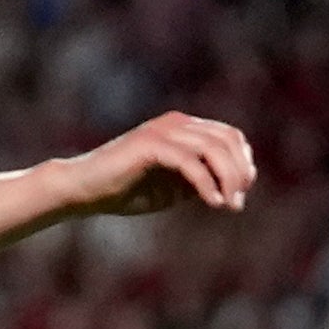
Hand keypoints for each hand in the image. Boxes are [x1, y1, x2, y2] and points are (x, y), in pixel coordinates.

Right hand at [57, 112, 255, 215]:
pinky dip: (205, 183)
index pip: (229, 135)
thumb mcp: (174, 188)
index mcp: (184, 128)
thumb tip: (235, 193)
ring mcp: (162, 131)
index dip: (243, 163)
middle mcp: (176, 123)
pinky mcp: (150, 145)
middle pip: (226, 139)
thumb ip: (201, 182)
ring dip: (227, 178)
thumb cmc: (127, 190)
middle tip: (237, 202)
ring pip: (212, 148)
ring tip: (228, 204)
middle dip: (239, 172)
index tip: (242, 193)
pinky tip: (211, 202)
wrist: (85, 189)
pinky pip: (189, 161)